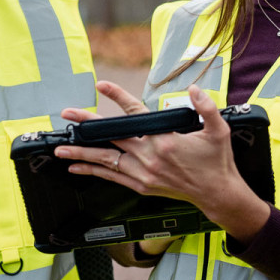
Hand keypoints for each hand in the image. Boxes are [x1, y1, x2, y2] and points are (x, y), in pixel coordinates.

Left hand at [57, 85, 270, 237]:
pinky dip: (93, 172)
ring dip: (81, 153)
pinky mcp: (142, 186)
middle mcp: (150, 157)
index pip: (135, 113)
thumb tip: (193, 89)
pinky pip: (112, 177)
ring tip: (60, 148)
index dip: (117, 96)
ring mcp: (143, 174)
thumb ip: (206, 107)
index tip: (101, 85)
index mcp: (165, 140)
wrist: (218, 194)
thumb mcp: (218, 131)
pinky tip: (77, 168)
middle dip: (86, 124)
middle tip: (68, 115)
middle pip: (111, 136)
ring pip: (106, 160)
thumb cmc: (217, 162)